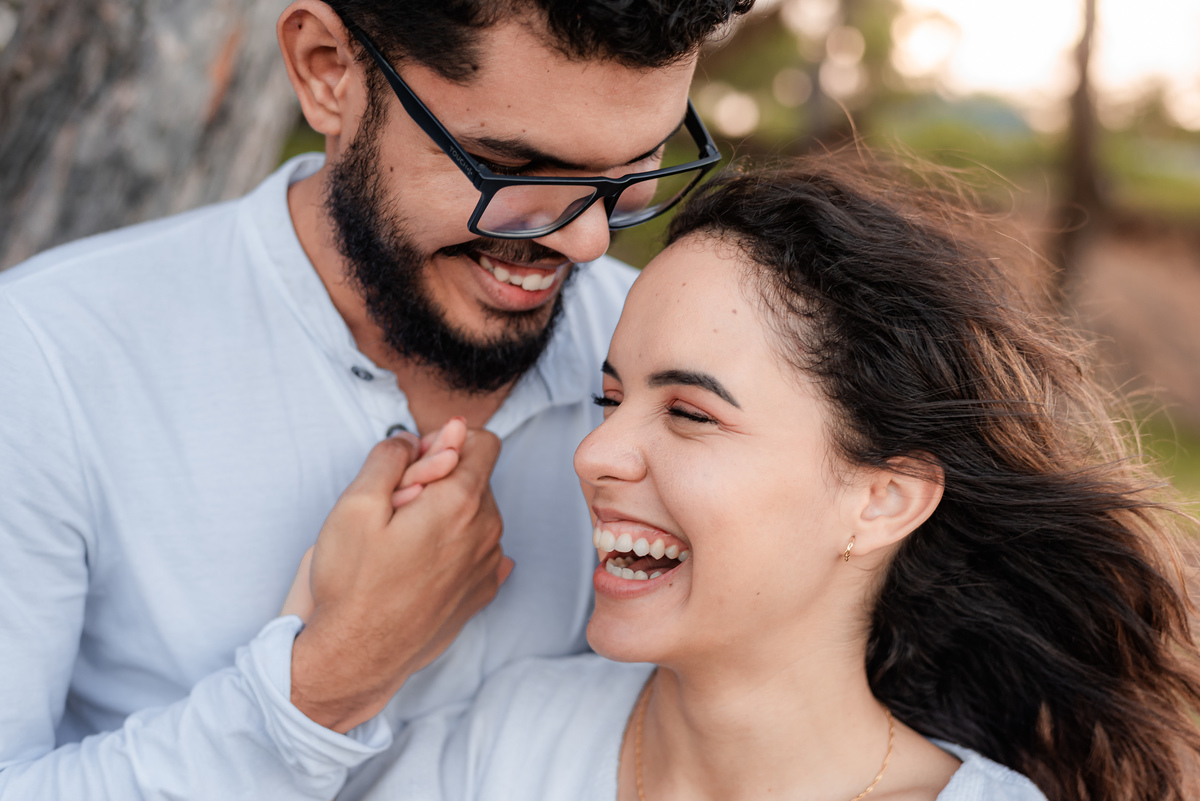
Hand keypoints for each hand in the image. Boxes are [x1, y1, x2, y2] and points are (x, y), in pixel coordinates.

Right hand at [280, 419, 468, 619]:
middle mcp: (487, 531)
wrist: (358, 657)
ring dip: (446, 515)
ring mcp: (488, 565)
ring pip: (477, 515)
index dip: (447, 441)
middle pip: (476, 479)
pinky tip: (420, 563)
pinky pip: (477, 550)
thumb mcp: (355, 504)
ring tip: (403, 541)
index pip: (483, 442)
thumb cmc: (354, 585)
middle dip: (442, 480)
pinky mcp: (481, 591)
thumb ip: (389, 456)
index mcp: (461, 503)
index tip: (417, 462)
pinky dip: (454, 546)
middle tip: (397, 506)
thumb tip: (412, 439)